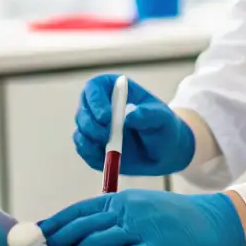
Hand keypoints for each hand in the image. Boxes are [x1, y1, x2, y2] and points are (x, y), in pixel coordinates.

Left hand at [39, 189, 245, 245]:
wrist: (217, 224)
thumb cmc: (176, 222)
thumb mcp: (142, 211)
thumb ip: (113, 220)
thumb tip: (79, 237)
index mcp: (122, 200)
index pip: (77, 211)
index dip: (53, 226)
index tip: (33, 239)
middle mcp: (128, 211)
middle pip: (81, 227)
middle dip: (57, 244)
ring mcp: (142, 230)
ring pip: (96, 243)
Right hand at [72, 74, 194, 176]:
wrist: (165, 152)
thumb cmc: (164, 128)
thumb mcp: (163, 119)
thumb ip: (149, 115)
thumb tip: (129, 117)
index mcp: (116, 89)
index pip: (95, 87)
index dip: (95, 100)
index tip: (106, 117)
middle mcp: (100, 106)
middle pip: (83, 109)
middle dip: (91, 124)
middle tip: (107, 136)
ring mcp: (95, 126)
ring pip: (81, 130)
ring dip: (90, 140)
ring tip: (112, 149)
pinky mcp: (94, 146)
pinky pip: (83, 148)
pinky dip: (90, 153)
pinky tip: (105, 157)